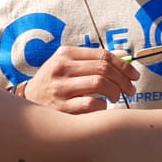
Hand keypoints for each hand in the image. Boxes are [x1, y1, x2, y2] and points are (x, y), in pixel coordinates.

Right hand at [20, 45, 138, 113]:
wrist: (27, 102)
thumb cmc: (53, 83)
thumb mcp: (65, 64)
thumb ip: (90, 60)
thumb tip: (123, 58)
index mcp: (65, 54)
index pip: (102, 55)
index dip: (123, 65)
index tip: (134, 75)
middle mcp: (62, 68)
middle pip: (104, 68)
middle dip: (123, 80)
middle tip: (130, 89)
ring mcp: (60, 88)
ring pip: (100, 84)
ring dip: (115, 92)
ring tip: (116, 97)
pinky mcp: (61, 107)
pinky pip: (91, 104)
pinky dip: (102, 106)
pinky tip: (102, 107)